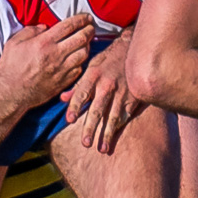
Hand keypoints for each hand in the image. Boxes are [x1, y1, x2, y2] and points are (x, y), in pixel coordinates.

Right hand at [0, 14, 94, 109]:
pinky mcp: (63, 82)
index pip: (69, 26)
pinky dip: (82, 61)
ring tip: (86, 42)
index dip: (81, 19)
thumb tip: (44, 27)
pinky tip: (79, 58)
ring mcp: (62, 69)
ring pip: (84, 54)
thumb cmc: (10, 67)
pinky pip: (80, 69)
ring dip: (88, 45)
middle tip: (90, 27)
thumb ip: (30, 31)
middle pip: (81, 38)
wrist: (11, 93)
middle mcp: (56, 55)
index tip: (86, 17)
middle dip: (89, 30)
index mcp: (44, 42)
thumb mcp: (14, 43)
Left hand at [61, 29, 143, 152]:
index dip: (75, 106)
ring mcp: (122, 92)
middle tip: (85, 143)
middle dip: (91, 127)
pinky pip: (126, 115)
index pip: (81, 93)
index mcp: (93, 75)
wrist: (134, 49)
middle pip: (98, 109)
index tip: (69, 120)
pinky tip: (114, 138)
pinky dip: (119, 127)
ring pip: (113, 116)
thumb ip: (77, 85)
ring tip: (101, 149)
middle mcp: (107, 84)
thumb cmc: (108, 60)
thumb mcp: (91, 66)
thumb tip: (62, 99)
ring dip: (107, 134)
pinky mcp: (134, 97)